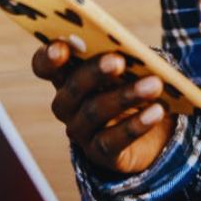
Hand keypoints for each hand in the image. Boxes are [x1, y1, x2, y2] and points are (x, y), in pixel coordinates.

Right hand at [31, 41, 176, 174]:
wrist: (148, 135)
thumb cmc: (131, 88)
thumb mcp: (125, 71)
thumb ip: (123, 59)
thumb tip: (138, 54)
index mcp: (66, 76)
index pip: (44, 65)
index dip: (49, 57)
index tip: (62, 47)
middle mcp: (67, 105)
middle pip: (73, 87)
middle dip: (95, 72)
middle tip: (118, 60)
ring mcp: (80, 131)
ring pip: (95, 111)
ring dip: (126, 96)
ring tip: (154, 84)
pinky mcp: (100, 153)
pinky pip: (114, 140)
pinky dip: (137, 125)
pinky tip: (157, 111)